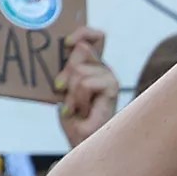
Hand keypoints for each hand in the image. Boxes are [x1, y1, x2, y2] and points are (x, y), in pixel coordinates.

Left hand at [55, 26, 118, 147]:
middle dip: (66, 72)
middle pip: (81, 50)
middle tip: (64, 93)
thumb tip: (75, 46)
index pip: (93, 36)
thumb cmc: (73, 118)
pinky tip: (82, 112)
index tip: (67, 43)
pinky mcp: (112, 89)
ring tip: (75, 108)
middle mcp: (103, 68)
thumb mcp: (63, 88)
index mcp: (92, 65)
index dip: (82, 32)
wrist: (82, 143)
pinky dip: (78, 100)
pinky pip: (86, 83)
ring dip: (71, 93)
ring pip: (80, 70)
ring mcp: (110, 78)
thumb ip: (68, 68)